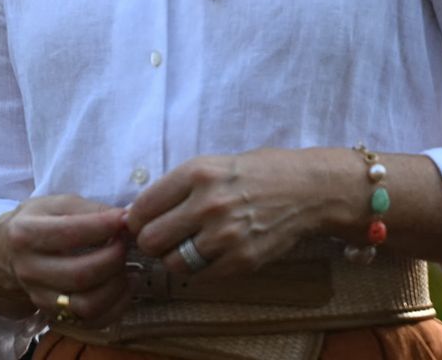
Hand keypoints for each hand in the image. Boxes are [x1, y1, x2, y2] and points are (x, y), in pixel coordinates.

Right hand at [0, 194, 132, 327]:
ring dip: (116, 286)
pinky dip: (115, 306)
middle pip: (79, 274)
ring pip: (85, 305)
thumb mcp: (57, 204)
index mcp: (25, 234)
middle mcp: (29, 270)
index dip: (102, 226)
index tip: (125, 219)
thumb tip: (125, 217)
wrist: (8, 253)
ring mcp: (39, 297)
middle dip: (113, 258)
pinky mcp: (52, 316)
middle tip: (125, 243)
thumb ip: (89, 209)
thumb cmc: (38, 221)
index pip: (69, 233)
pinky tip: (124, 285)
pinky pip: (90, 322)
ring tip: (127, 267)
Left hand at [125, 149, 332, 279]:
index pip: (143, 206)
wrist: (304, 189)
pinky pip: (201, 276)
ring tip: (186, 247)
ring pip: (173, 262)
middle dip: (151, 241)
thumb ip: (177, 186)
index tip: (141, 223)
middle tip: (161, 238)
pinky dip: (200, 269)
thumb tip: (140, 212)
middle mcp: (208, 203)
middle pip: (151, 239)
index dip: (136, 219)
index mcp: (196, 173)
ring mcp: (226, 234)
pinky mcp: (242, 260)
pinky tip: (210, 254)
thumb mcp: (212, 164)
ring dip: (174, 258)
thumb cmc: (254, 173)